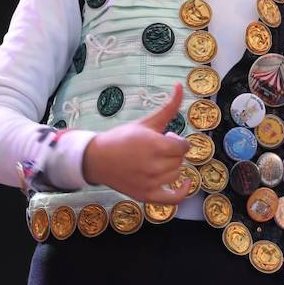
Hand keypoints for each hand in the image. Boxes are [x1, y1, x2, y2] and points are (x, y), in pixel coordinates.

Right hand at [82, 81, 191, 203]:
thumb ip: (168, 107)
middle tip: (154, 149)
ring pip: (177, 174)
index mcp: (156, 146)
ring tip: (154, 161)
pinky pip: (174, 199)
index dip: (176, 141)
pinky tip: (186, 183)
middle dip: (171, 153)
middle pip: (180, 160)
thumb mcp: (145, 122)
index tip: (164, 138)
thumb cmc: (121, 137)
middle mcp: (155, 166)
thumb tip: (181, 85)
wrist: (97, 158)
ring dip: (171, 167)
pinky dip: (183, 192)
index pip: (184, 147)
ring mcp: (151, 182)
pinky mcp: (147, 195)